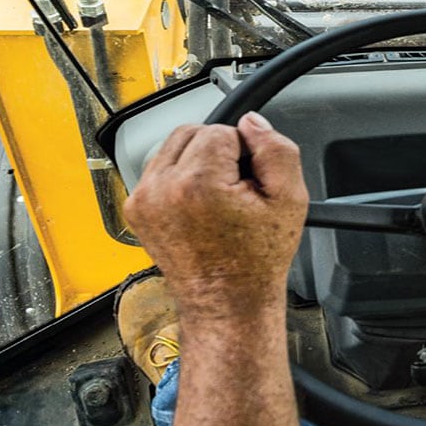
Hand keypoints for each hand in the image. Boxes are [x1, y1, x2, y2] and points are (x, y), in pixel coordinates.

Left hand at [124, 112, 308, 320]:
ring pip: (172, 148)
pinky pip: (158, 170)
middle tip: (234, 192)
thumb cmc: (255, 261)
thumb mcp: (289, 200)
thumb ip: (276, 149)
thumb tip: (251, 123)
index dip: (244, 153)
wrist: (226, 302)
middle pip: (192, 132)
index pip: (221, 130)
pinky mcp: (136, 208)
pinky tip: (197, 207)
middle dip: (217, 154)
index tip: (248, 186)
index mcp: (196, 183)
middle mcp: (160, 188)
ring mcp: (143, 200)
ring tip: (215, 200)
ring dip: (196, 163)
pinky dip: (178, 179)